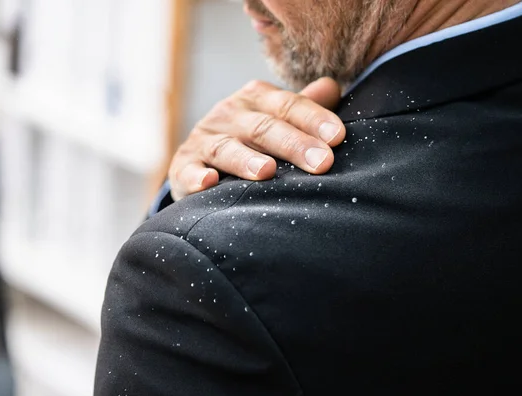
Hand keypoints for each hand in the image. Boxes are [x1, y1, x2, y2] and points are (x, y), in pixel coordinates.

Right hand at [168, 77, 344, 200]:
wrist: (201, 157)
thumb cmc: (252, 140)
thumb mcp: (275, 118)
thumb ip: (303, 108)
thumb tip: (332, 87)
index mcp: (256, 99)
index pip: (288, 105)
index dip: (313, 119)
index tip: (338, 137)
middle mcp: (229, 114)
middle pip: (263, 127)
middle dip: (293, 144)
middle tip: (320, 162)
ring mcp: (204, 139)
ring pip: (225, 148)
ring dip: (245, 160)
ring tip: (267, 172)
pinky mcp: (183, 164)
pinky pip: (189, 170)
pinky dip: (197, 176)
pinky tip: (209, 182)